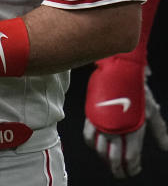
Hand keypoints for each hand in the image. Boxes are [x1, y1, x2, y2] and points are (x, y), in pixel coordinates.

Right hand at [83, 59, 167, 177]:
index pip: (130, 157)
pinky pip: (88, 136)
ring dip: (104, 160)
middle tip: (120, 174)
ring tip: (109, 163)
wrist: (119, 73)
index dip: (132, 168)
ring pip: (100, 150)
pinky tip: (96, 147)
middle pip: (114, 158)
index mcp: (133, 130)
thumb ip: (159, 131)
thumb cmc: (137, 90)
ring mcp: (102, 123)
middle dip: (117, 169)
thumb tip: (165, 147)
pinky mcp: (91, 116)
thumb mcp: (152, 111)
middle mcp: (116, 130)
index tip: (134, 171)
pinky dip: (92, 145)